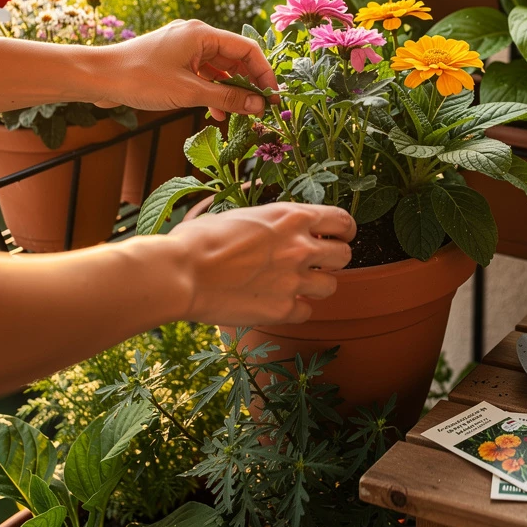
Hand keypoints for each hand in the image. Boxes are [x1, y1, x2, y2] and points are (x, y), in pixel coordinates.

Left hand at [95, 19, 277, 118]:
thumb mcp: (189, 92)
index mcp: (202, 34)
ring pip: (220, 68)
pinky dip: (213, 91)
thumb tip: (259, 106)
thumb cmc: (140, 79)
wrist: (97, 77)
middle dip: (249, 84)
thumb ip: (227, 98)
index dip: (264, 73)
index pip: (247, 50)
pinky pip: (203, 74)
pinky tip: (217, 113)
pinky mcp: (173, 60)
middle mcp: (196, 36)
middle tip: (261, 108)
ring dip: (231, 91)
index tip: (273, 97)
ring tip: (242, 114)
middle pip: (236, 58)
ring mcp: (183, 48)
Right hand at [167, 202, 355, 327]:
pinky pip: (307, 312)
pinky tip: (278, 304)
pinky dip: (296, 310)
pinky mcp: (283, 309)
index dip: (343, 231)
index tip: (337, 237)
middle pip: (344, 256)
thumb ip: (268, 222)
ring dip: (316, 286)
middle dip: (333, 260)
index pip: (342, 221)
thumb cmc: (199, 239)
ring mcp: (294, 280)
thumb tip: (267, 222)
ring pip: (331, 286)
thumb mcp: (240, 214)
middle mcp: (301, 247)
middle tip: (316, 264)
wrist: (182, 273)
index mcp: (292, 217)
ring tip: (295, 285)